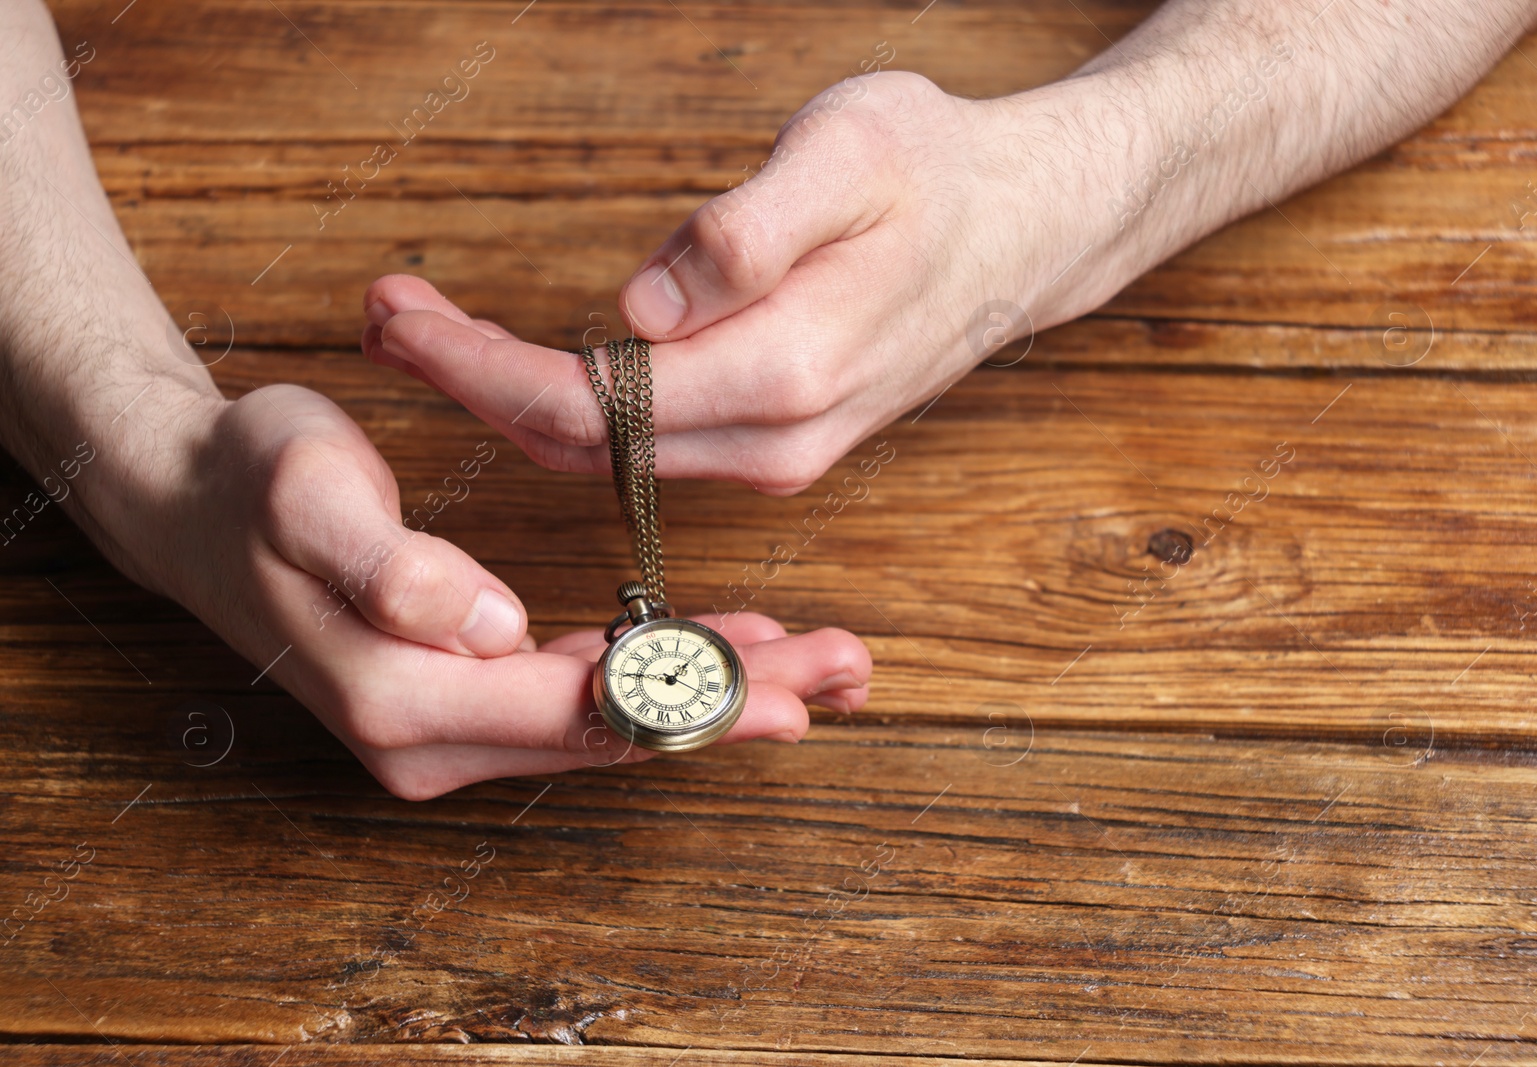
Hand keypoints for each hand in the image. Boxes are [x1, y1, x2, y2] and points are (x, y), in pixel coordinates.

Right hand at [119, 385, 869, 799]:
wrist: (196, 505)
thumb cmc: (255, 483)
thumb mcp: (306, 495)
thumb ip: (385, 563)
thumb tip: (480, 624)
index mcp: (404, 696)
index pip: (579, 712)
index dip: (691, 699)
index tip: (793, 683)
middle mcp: (430, 738)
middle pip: (614, 732)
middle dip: (737, 702)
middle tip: (844, 672)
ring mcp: (447, 729)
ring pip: (610, 724)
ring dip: (717, 695)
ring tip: (821, 664)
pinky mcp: (463, 701)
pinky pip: (582, 701)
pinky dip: (664, 679)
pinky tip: (732, 650)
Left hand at [361, 72, 1118, 493]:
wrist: (1025, 232)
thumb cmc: (939, 175)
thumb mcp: (851, 156)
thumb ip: (747, 235)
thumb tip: (641, 307)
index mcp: (780, 373)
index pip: (587, 403)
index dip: (475, 367)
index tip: (396, 313)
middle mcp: (772, 441)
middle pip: (579, 444)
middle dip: (468, 384)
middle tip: (383, 314)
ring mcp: (776, 453)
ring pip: (607, 454)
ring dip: (509, 396)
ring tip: (425, 328)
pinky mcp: (774, 442)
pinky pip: (645, 446)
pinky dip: (570, 408)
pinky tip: (526, 360)